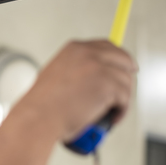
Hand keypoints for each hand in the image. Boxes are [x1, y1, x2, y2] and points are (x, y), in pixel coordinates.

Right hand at [20, 40, 137, 142]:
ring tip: (111, 112)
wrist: (39, 117)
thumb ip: (77, 70)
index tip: (124, 68)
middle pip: (123, 58)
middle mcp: (88, 53)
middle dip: (127, 74)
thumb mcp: (57, 75)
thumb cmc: (44, 105)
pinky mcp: (108, 85)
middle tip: (125, 91)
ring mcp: (99, 68)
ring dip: (122, 98)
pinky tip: (111, 118)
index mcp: (75, 49)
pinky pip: (125, 97)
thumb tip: (96, 79)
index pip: (106, 46)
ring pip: (125, 81)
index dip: (118, 59)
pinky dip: (121, 110)